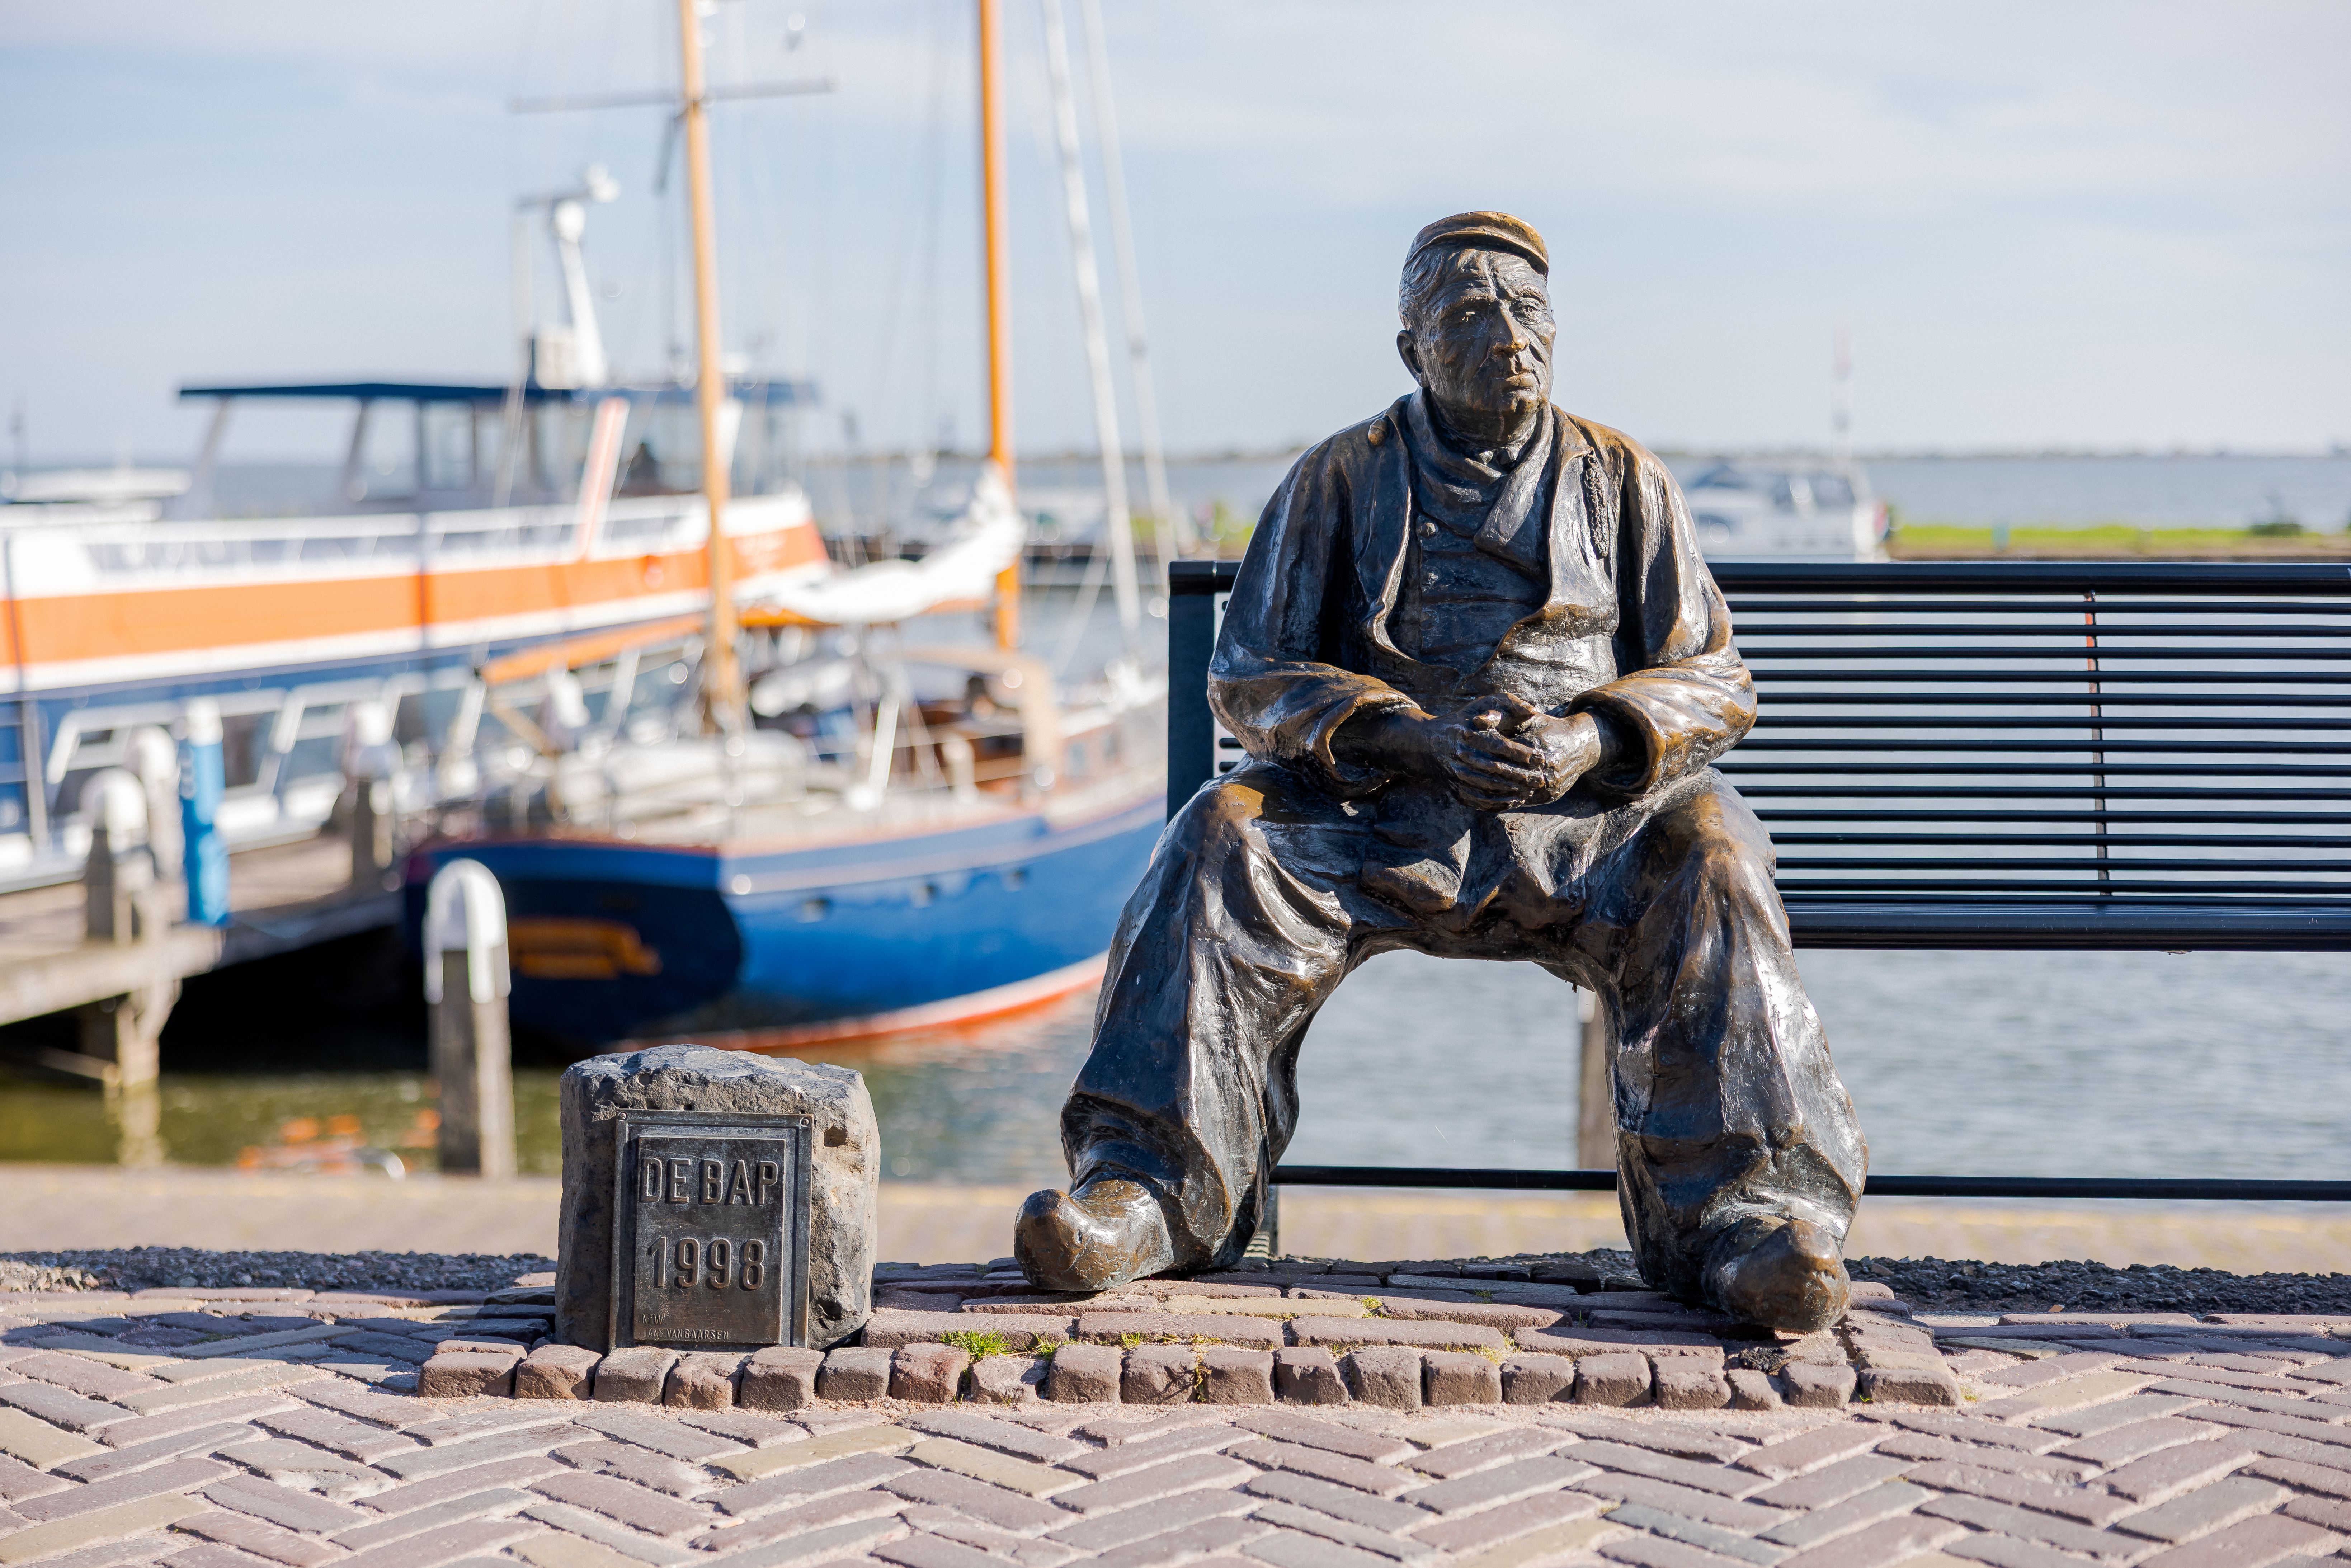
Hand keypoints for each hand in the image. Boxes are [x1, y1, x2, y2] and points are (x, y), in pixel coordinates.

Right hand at [1336, 695, 1607, 809]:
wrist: (1415, 741)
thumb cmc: (1456, 718)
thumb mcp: (1482, 704)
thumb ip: (1509, 703)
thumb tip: (1535, 713)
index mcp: (1469, 734)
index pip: (1502, 747)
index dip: (1526, 755)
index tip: (1547, 757)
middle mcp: (1461, 757)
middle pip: (1499, 770)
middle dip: (1525, 775)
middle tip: (1550, 777)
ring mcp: (1455, 775)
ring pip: (1489, 787)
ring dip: (1515, 790)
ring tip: (1539, 790)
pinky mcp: (1454, 787)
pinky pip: (1477, 798)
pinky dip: (1497, 801)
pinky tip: (1516, 802)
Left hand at [1450, 695, 1601, 809]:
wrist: (1581, 745)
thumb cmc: (1550, 728)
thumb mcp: (1529, 719)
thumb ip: (1504, 717)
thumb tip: (1477, 720)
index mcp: (1540, 748)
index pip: (1504, 751)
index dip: (1482, 747)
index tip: (1462, 747)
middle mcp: (1547, 770)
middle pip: (1506, 775)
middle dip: (1481, 772)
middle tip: (1457, 770)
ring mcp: (1550, 787)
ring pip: (1512, 792)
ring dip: (1488, 791)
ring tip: (1466, 786)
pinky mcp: (1550, 797)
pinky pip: (1521, 802)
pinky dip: (1502, 801)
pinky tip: (1484, 798)